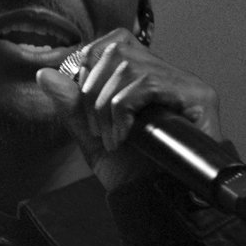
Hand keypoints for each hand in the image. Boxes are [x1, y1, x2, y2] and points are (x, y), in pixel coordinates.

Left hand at [33, 30, 222, 190]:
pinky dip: (122, 111)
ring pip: (127, 68)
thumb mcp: (92, 136)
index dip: (89, 64)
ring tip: (110, 138)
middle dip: (92, 90)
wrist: (156, 203)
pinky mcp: (200, 98)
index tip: (81, 102)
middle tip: (95, 129)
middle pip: (116, 51)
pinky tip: (123, 137)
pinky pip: (145, 85)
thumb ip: (72, 105)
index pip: (114, 42)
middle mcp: (170, 76)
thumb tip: (45, 74)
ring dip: (105, 106)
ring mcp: (187, 85)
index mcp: (146, 78)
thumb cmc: (131, 173)